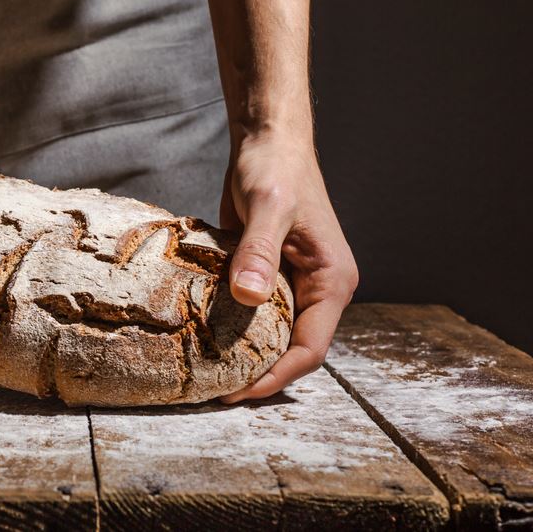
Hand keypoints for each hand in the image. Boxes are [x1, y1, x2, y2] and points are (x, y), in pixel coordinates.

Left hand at [218, 133, 357, 402]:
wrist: (267, 139)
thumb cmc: (276, 167)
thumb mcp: (267, 207)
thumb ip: (259, 251)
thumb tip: (250, 297)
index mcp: (333, 281)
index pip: (309, 349)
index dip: (275, 377)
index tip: (236, 393)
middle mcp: (318, 288)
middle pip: (292, 349)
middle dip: (258, 374)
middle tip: (213, 392)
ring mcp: (294, 281)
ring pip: (271, 333)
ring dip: (243, 353)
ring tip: (204, 373)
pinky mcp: (268, 271)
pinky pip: (253, 311)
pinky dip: (231, 326)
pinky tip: (199, 336)